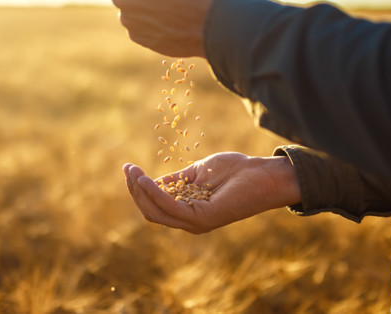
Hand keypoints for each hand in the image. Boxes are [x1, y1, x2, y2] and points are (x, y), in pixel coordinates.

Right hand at [122, 152, 300, 233]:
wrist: (262, 174)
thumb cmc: (235, 171)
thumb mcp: (198, 173)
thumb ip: (177, 180)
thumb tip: (151, 181)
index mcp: (188, 211)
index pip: (154, 206)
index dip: (138, 188)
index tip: (128, 168)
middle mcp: (190, 221)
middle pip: (150, 211)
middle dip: (134, 191)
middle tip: (127, 169)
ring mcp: (196, 222)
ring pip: (156, 212)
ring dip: (140, 192)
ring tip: (133, 172)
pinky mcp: (203, 218)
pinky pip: (170, 207)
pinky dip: (155, 193)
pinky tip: (146, 179)